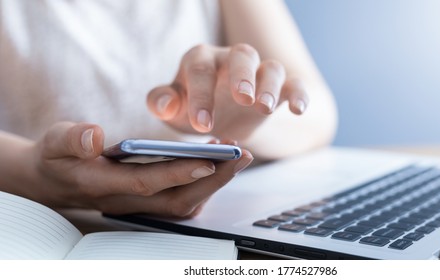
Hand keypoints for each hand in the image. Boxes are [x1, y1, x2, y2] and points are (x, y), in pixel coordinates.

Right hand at [26, 122, 252, 216]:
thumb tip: (93, 135)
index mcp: (103, 185)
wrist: (54, 180)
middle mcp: (127, 201)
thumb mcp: (55, 142)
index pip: (146, 182)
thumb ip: (71, 139)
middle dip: (213, 179)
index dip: (178, 174)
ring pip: (185, 203)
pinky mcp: (150, 202)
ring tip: (237, 155)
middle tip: (241, 154)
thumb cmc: (57, 158)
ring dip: (215, 182)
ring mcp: (141, 205)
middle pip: (177, 199)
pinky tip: (219, 162)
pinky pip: (183, 200)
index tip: (210, 160)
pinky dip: (206, 184)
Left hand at [146, 43, 308, 141]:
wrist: (218, 117)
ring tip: (265, 108)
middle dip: (242, 75)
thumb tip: (165, 104)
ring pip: (272, 68)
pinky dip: (299, 94)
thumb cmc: (191, 108)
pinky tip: (298, 110)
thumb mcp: (172, 108)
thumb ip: (161, 102)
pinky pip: (294, 84)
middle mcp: (232, 60)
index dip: (201, 96)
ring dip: (270, 86)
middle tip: (242, 98)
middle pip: (242, 56)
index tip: (201, 125)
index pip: (201, 70)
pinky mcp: (279, 88)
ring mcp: (259, 73)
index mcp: (201, 60)